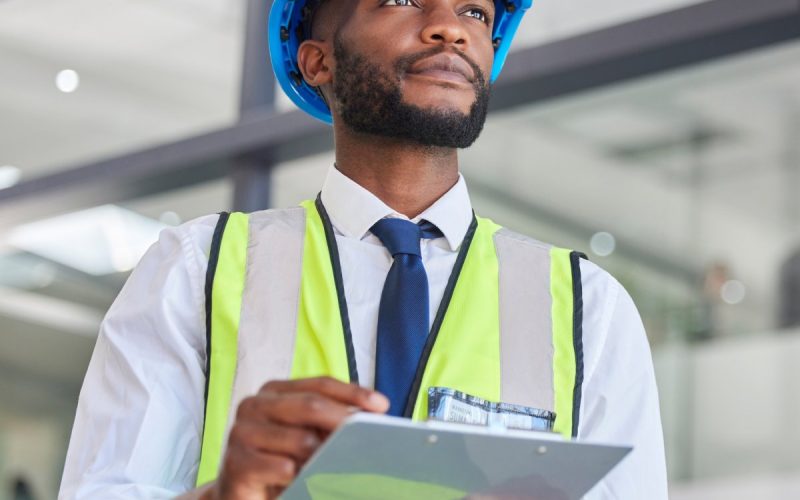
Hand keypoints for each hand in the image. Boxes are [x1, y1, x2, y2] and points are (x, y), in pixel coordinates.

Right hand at [206, 376, 388, 499]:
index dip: (352, 393)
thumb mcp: (307, 436)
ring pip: (301, 439)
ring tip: (331, 468)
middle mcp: (255, 405)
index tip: (380, 406)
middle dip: (344, 421)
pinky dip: (300, 476)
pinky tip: (303, 481)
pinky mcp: (235, 463)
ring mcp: (241, 432)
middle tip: (367, 437)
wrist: (242, 497)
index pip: (320, 385)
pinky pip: (282, 467)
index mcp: (274, 391)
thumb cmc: (279, 462)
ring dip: (323, 457)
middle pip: (311, 405)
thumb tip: (369, 416)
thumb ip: (329, 422)